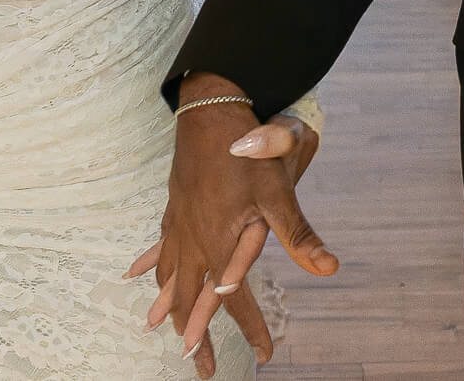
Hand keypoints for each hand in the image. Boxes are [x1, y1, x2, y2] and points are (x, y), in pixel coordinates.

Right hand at [137, 76, 336, 367]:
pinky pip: (158, 248)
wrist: (209, 109)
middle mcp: (192, 241)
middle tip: (202, 369)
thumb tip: (329, 268)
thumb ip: (298, 235)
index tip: (266, 355)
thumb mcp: (278, 192)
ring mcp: (178, 225)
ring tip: (160, 329)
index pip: (235, 300)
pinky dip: (151, 267)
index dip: (252, 329)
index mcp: (217, 244)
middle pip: (190, 301)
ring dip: (168, 308)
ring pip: (168, 278)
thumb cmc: (246, 149)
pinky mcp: (174, 208)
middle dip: (197, 337)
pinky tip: (134, 275)